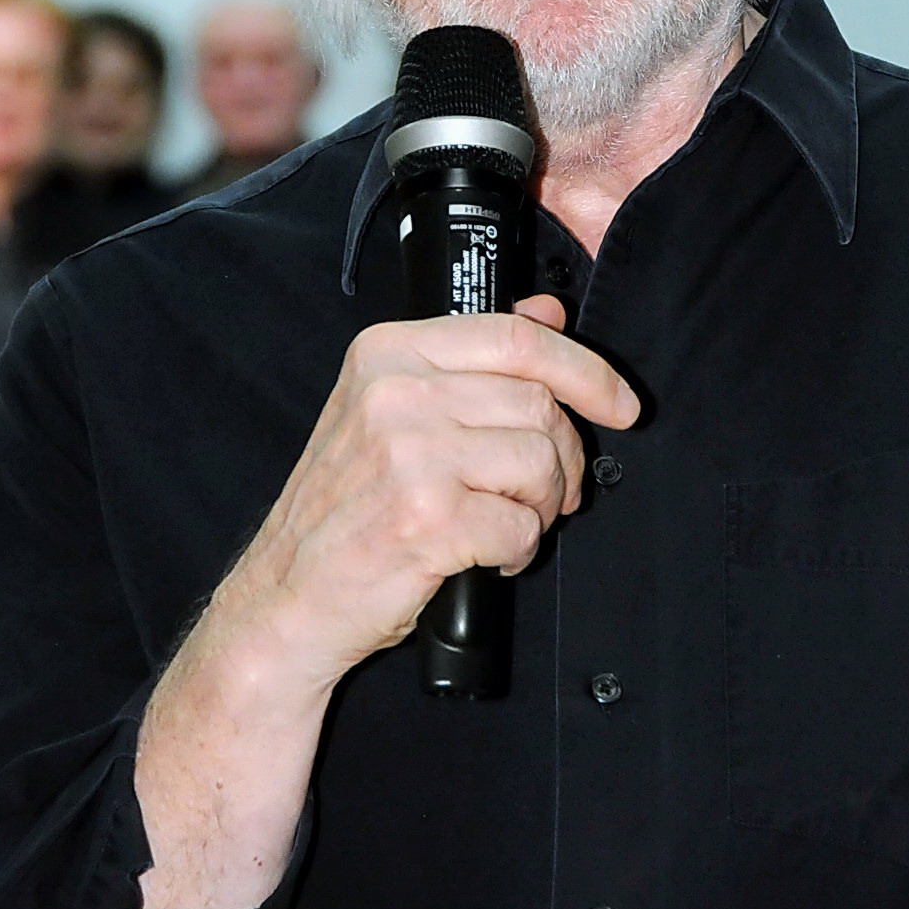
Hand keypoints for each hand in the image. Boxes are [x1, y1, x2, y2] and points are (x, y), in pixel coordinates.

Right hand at [224, 296, 638, 692]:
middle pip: (538, 404)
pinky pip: (519, 527)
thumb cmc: (345, 509)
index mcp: (388, 352)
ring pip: (539, 462)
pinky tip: (483, 556)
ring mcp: (409, 454)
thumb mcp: (390, 411)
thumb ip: (470, 357)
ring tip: (506, 524)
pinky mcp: (426, 519)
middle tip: (547, 492)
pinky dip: (516, 550)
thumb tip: (548, 311)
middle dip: (564, 457)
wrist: (287, 596)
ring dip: (541, 507)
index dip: (587, 369)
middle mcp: (396, 393)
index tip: (621, 403)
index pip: (517, 337)